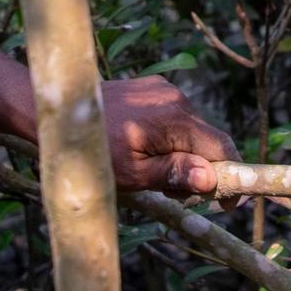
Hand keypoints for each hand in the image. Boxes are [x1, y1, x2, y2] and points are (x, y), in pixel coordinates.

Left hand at [102, 75, 232, 195]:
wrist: (60, 115)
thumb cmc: (93, 153)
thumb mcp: (132, 174)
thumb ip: (173, 173)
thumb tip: (210, 179)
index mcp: (175, 120)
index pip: (222, 147)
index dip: (230, 175)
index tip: (230, 203)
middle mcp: (176, 99)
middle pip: (208, 140)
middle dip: (202, 170)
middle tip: (176, 194)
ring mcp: (164, 90)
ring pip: (191, 130)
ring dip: (184, 155)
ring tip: (153, 173)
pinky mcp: (153, 88)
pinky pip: (174, 117)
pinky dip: (170, 138)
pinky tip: (146, 151)